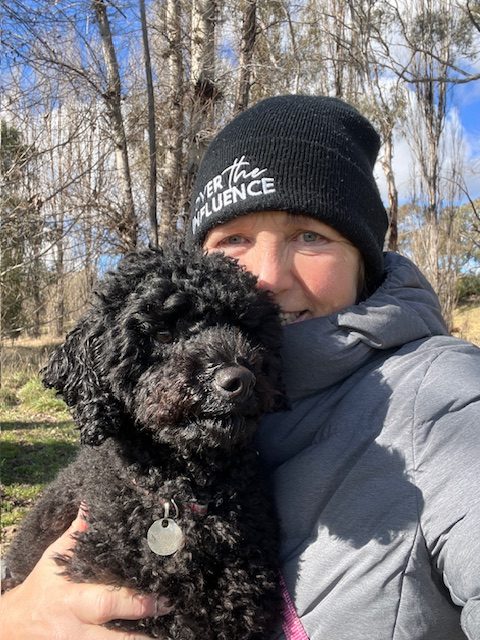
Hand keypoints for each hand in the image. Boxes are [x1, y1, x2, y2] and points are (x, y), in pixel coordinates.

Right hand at [0, 506, 171, 638]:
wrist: (13, 626)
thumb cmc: (42, 586)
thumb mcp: (55, 559)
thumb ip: (77, 534)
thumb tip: (91, 503)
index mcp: (73, 599)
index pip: (107, 602)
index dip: (136, 602)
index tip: (164, 598)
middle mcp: (78, 629)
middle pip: (117, 638)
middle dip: (146, 634)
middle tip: (175, 620)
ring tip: (172, 633)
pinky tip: (151, 638)